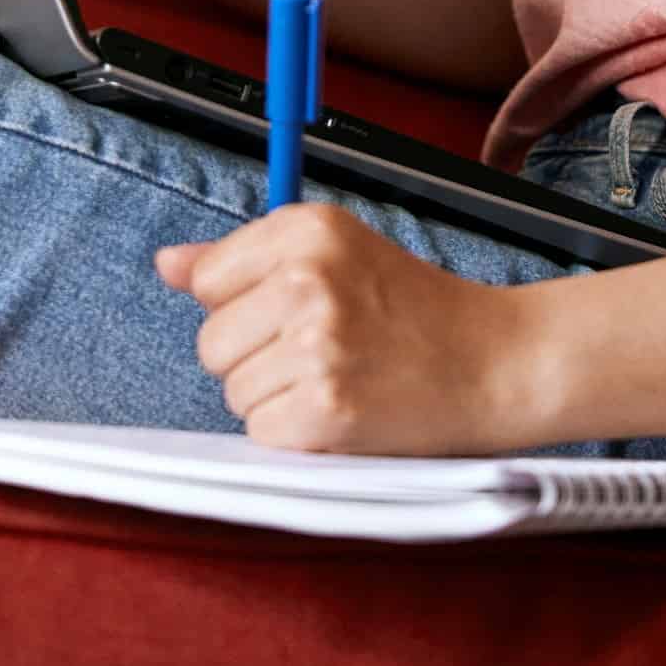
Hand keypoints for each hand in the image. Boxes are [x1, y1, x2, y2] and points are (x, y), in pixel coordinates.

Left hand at [155, 204, 545, 454]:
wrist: (497, 362)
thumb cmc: (418, 311)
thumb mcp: (337, 255)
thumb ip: (245, 259)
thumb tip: (168, 264)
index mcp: (308, 229)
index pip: (208, 279)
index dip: (244, 306)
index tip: (297, 312)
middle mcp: (308, 279)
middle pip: (211, 342)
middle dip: (256, 358)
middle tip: (325, 352)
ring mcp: (318, 345)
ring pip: (233, 392)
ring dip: (276, 399)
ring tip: (339, 379)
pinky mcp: (327, 408)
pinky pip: (261, 433)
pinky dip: (296, 435)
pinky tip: (343, 411)